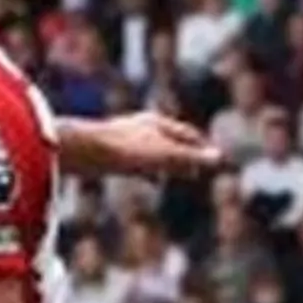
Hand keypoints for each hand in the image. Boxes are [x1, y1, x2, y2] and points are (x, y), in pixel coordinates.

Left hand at [61, 112, 227, 180]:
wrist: (83, 150)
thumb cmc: (125, 150)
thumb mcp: (163, 156)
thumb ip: (191, 158)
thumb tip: (219, 158)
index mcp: (156, 123)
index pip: (188, 134)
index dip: (202, 147)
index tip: (213, 158)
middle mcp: (142, 127)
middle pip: (172, 140)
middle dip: (187, 154)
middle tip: (199, 167)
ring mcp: (126, 138)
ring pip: (156, 151)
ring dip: (170, 163)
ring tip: (179, 174)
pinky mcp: (112, 152)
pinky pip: (139, 162)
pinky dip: (152, 171)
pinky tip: (153, 180)